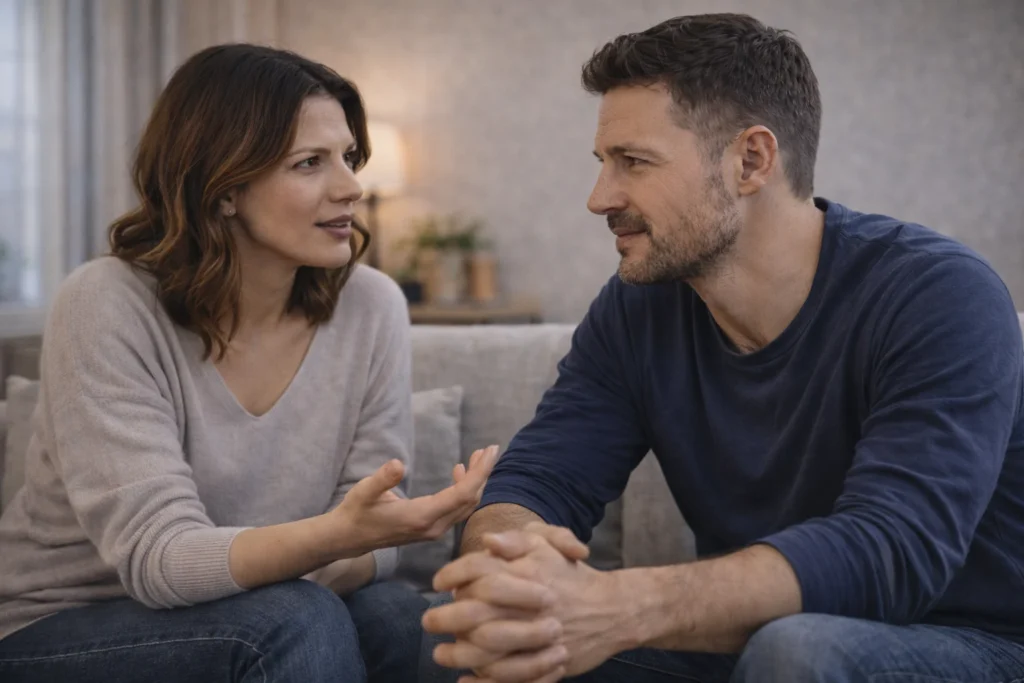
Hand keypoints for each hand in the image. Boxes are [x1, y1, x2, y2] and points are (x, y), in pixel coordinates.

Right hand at [331, 445, 498, 556]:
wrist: (348, 538)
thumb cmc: (356, 511)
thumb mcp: (364, 491)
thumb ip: (382, 479)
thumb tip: (397, 464)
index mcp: (421, 517)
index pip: (462, 494)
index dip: (480, 472)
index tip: (491, 450)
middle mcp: (433, 527)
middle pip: (470, 500)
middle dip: (482, 473)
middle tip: (489, 449)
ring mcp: (433, 530)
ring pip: (466, 505)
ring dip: (475, 481)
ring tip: (478, 457)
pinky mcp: (431, 529)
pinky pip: (457, 509)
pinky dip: (464, 490)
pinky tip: (458, 473)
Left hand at [423, 523, 628, 681]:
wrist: (613, 609)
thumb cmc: (573, 575)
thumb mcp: (549, 546)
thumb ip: (517, 540)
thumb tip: (489, 542)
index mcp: (527, 571)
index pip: (478, 569)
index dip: (452, 575)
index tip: (438, 583)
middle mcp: (528, 603)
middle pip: (474, 612)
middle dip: (445, 618)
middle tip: (429, 621)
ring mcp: (536, 636)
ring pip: (486, 650)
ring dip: (457, 654)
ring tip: (441, 654)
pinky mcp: (546, 664)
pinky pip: (508, 678)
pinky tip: (466, 679)